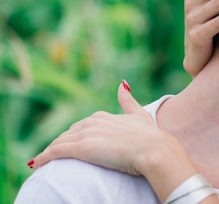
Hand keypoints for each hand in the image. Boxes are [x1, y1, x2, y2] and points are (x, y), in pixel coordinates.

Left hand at [30, 81, 208, 201]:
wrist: (153, 149)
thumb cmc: (150, 136)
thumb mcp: (139, 115)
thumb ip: (128, 100)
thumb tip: (122, 83)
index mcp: (104, 116)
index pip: (82, 126)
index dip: (74, 135)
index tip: (70, 143)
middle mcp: (93, 122)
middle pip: (69, 134)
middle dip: (60, 143)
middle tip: (53, 155)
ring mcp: (87, 134)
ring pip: (60, 142)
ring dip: (49, 151)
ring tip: (41, 161)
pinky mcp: (82, 148)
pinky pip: (56, 152)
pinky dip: (44, 157)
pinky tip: (36, 163)